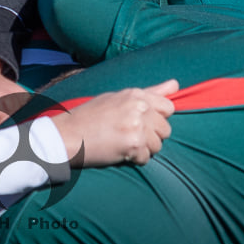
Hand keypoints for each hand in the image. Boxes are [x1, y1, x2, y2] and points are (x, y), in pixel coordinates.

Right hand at [50, 79, 176, 166]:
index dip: (157, 119)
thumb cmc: (90, 116)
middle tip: (128, 136)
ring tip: (123, 144)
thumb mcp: (118, 97)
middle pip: (165, 129)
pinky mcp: (133, 144)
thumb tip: (176, 84)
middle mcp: (139, 107)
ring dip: (143, 149)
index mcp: (135, 94)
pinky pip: (146, 158)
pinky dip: (134, 159)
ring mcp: (137, 125)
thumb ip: (150, 92)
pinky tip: (119, 152)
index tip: (142, 123)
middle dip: (151, 136)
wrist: (67, 135)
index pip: (168, 107)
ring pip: (158, 145)